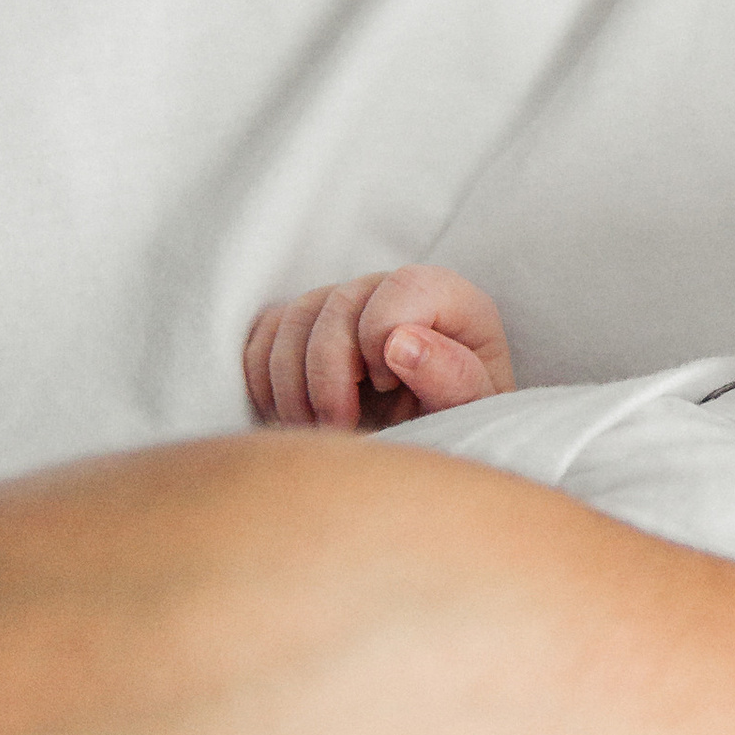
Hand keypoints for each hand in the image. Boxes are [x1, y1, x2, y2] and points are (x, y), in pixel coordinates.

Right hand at [244, 267, 516, 429]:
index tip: (387, 388)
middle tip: (340, 427)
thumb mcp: (473, 412)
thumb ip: (452, 378)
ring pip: (291, 320)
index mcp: (449, 300)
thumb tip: (402, 343)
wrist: (426, 448)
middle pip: (337, 304)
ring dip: (293, 385)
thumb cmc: (458, 425)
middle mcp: (391, 291)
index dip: (383, 336)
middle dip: (329, 376)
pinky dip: (265, 381)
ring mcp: (342, 305)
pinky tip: (294, 419)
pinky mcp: (303, 327)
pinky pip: (262, 335)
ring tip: (318, 431)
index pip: (404, 286)